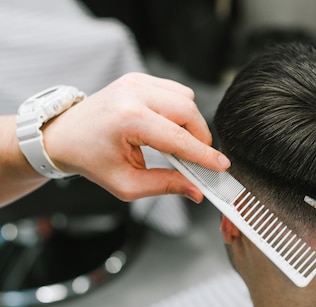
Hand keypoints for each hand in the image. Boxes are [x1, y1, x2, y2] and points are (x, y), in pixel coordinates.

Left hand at [43, 73, 229, 202]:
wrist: (64, 135)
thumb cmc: (91, 160)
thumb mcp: (126, 184)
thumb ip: (165, 186)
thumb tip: (196, 190)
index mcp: (128, 120)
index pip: (179, 139)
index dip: (204, 155)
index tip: (222, 165)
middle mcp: (133, 94)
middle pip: (189, 112)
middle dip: (200, 138)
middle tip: (197, 158)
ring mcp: (136, 82)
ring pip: (186, 99)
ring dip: (190, 123)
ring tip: (177, 143)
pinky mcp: (139, 79)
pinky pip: (176, 91)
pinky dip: (180, 110)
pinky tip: (167, 126)